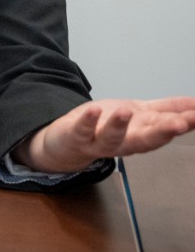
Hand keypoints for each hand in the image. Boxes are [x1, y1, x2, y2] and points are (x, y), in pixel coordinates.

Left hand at [17, 97, 194, 172]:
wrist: (68, 141)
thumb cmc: (105, 126)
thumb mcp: (140, 115)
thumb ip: (167, 110)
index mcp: (141, 133)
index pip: (165, 128)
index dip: (184, 123)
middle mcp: (123, 142)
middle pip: (145, 140)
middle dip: (163, 132)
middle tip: (180, 124)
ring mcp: (99, 141)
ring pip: (112, 138)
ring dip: (119, 126)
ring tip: (126, 112)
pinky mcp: (77, 136)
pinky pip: (82, 129)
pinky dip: (88, 120)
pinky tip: (93, 110)